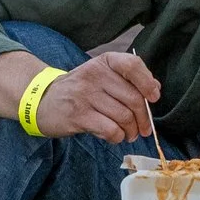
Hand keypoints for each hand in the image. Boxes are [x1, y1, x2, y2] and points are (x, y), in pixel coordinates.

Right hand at [35, 52, 163, 143]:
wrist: (43, 100)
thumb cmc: (79, 90)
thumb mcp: (101, 76)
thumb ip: (127, 80)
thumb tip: (155, 88)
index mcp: (103, 62)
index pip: (132, 65)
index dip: (147, 82)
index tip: (154, 97)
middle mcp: (94, 75)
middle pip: (133, 98)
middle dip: (143, 118)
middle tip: (143, 128)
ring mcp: (85, 95)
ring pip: (124, 117)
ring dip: (131, 131)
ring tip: (128, 134)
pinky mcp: (78, 115)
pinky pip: (111, 130)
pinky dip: (117, 137)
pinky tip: (114, 136)